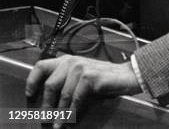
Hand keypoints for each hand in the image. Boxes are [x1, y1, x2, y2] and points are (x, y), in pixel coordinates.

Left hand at [25, 55, 140, 127]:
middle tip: (44, 121)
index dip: (32, 82)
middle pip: (49, 85)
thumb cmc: (102, 79)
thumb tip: (47, 103)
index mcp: (66, 60)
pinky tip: (70, 123)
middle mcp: (71, 61)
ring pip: (62, 95)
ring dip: (58, 115)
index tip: (29, 98)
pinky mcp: (90, 77)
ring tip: (57, 127)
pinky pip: (76, 99)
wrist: (126, 76)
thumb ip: (65, 81)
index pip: (41, 66)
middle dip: (45, 107)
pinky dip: (71, 114)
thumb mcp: (80, 76)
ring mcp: (81, 68)